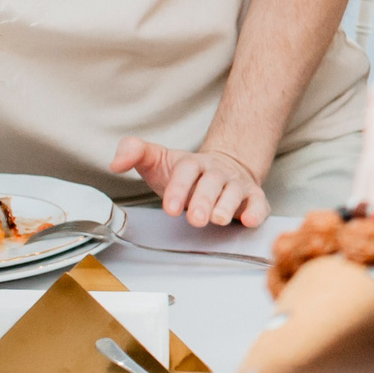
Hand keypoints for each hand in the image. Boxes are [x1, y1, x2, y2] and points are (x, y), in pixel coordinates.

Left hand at [108, 140, 268, 228]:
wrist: (224, 167)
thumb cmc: (185, 172)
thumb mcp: (157, 160)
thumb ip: (134, 153)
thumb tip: (115, 163)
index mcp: (192, 164)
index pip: (186, 171)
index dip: (178, 188)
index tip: (169, 208)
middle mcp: (216, 172)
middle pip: (212, 183)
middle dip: (203, 201)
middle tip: (195, 218)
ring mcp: (236, 184)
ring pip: (235, 193)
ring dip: (227, 206)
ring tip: (218, 219)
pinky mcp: (253, 197)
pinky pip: (258, 202)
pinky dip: (257, 211)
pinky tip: (250, 219)